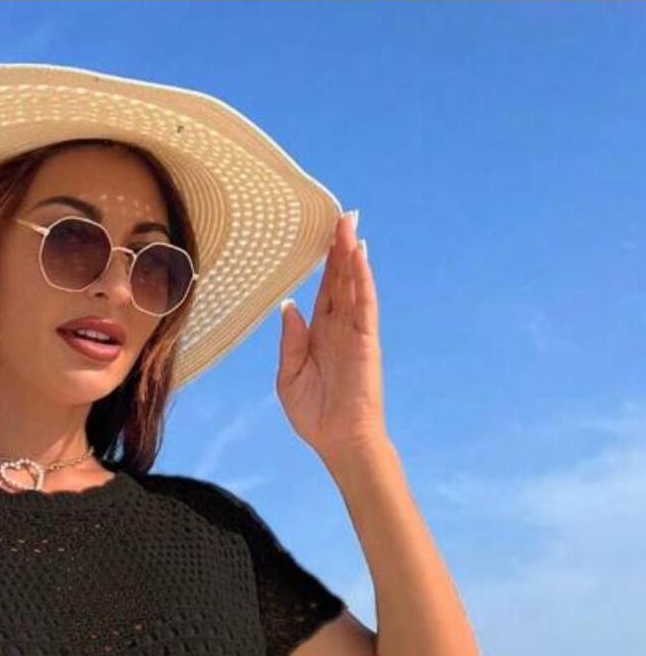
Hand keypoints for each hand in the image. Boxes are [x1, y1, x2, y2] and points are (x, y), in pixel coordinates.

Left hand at [275, 210, 387, 458]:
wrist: (338, 441)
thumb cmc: (314, 415)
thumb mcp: (289, 375)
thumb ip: (291, 340)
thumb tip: (290, 306)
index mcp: (319, 335)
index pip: (324, 291)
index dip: (325, 265)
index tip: (325, 237)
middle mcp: (338, 328)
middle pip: (340, 280)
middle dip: (340, 248)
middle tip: (343, 214)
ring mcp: (354, 332)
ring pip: (353, 284)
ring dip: (351, 253)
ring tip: (350, 223)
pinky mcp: (366, 340)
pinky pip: (365, 303)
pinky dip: (362, 279)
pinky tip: (359, 255)